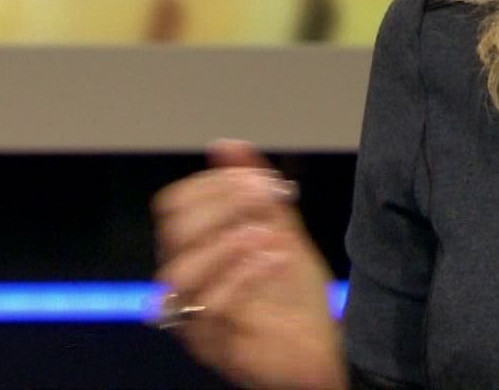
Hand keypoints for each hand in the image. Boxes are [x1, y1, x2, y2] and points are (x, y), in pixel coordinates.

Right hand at [150, 139, 343, 389]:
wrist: (324, 352)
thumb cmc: (296, 299)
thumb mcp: (281, 233)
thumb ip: (254, 191)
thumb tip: (226, 146)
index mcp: (194, 253)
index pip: (174, 205)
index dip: (217, 185)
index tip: (265, 183)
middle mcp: (185, 285)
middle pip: (173, 231)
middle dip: (224, 204)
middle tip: (269, 199)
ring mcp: (195, 317)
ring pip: (181, 271)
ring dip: (228, 242)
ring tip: (268, 234)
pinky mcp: (215, 346)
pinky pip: (212, 305)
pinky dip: (246, 273)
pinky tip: (278, 258)